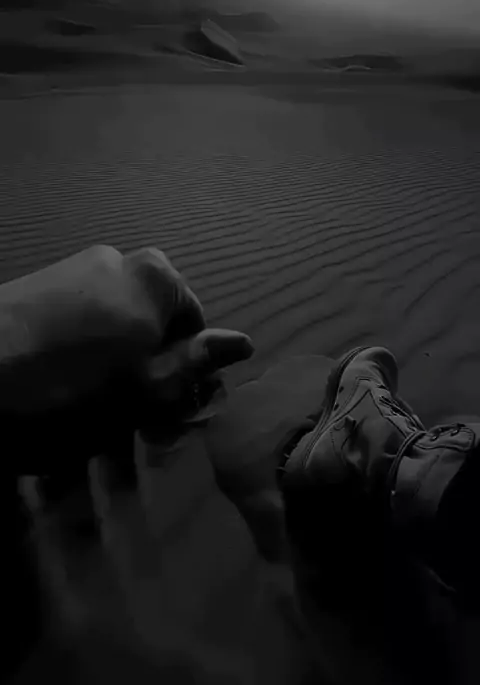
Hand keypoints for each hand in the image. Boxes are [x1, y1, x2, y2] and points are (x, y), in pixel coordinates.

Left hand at [0, 245, 252, 472]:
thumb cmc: (70, 389)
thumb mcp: (145, 388)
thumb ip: (196, 362)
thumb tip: (244, 343)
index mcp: (155, 276)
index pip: (195, 327)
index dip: (186, 375)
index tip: (166, 416)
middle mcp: (118, 260)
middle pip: (152, 325)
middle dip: (148, 375)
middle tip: (131, 424)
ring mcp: (73, 268)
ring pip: (114, 330)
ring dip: (113, 373)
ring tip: (90, 416)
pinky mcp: (37, 285)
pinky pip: (78, 324)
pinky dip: (79, 358)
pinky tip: (58, 391)